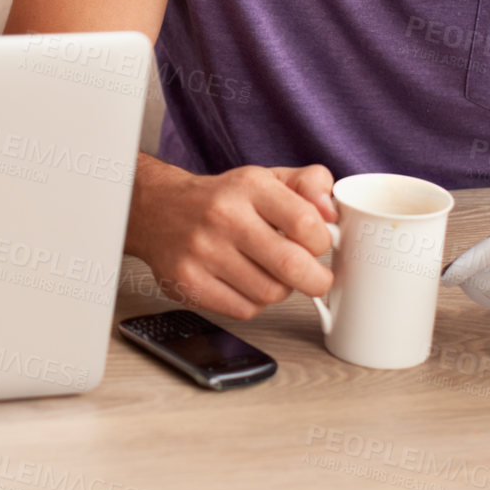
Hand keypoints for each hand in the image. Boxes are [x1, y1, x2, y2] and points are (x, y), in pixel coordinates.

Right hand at [127, 158, 337, 320]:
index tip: (317, 244)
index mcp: (249, 186)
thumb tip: (332, 210)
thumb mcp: (266, 179)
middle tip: (314, 277)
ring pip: (270, 293)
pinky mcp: (189, 283)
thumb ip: (309, 185)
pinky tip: (244, 283)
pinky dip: (253, 303)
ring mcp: (203, 252)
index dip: (322, 242)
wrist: (157, 209)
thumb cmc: (221, 199)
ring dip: (280, 290)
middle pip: (292, 266)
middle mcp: (224, 216)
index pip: (306, 223)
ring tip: (268, 273)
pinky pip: (244, 310)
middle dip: (315, 279)